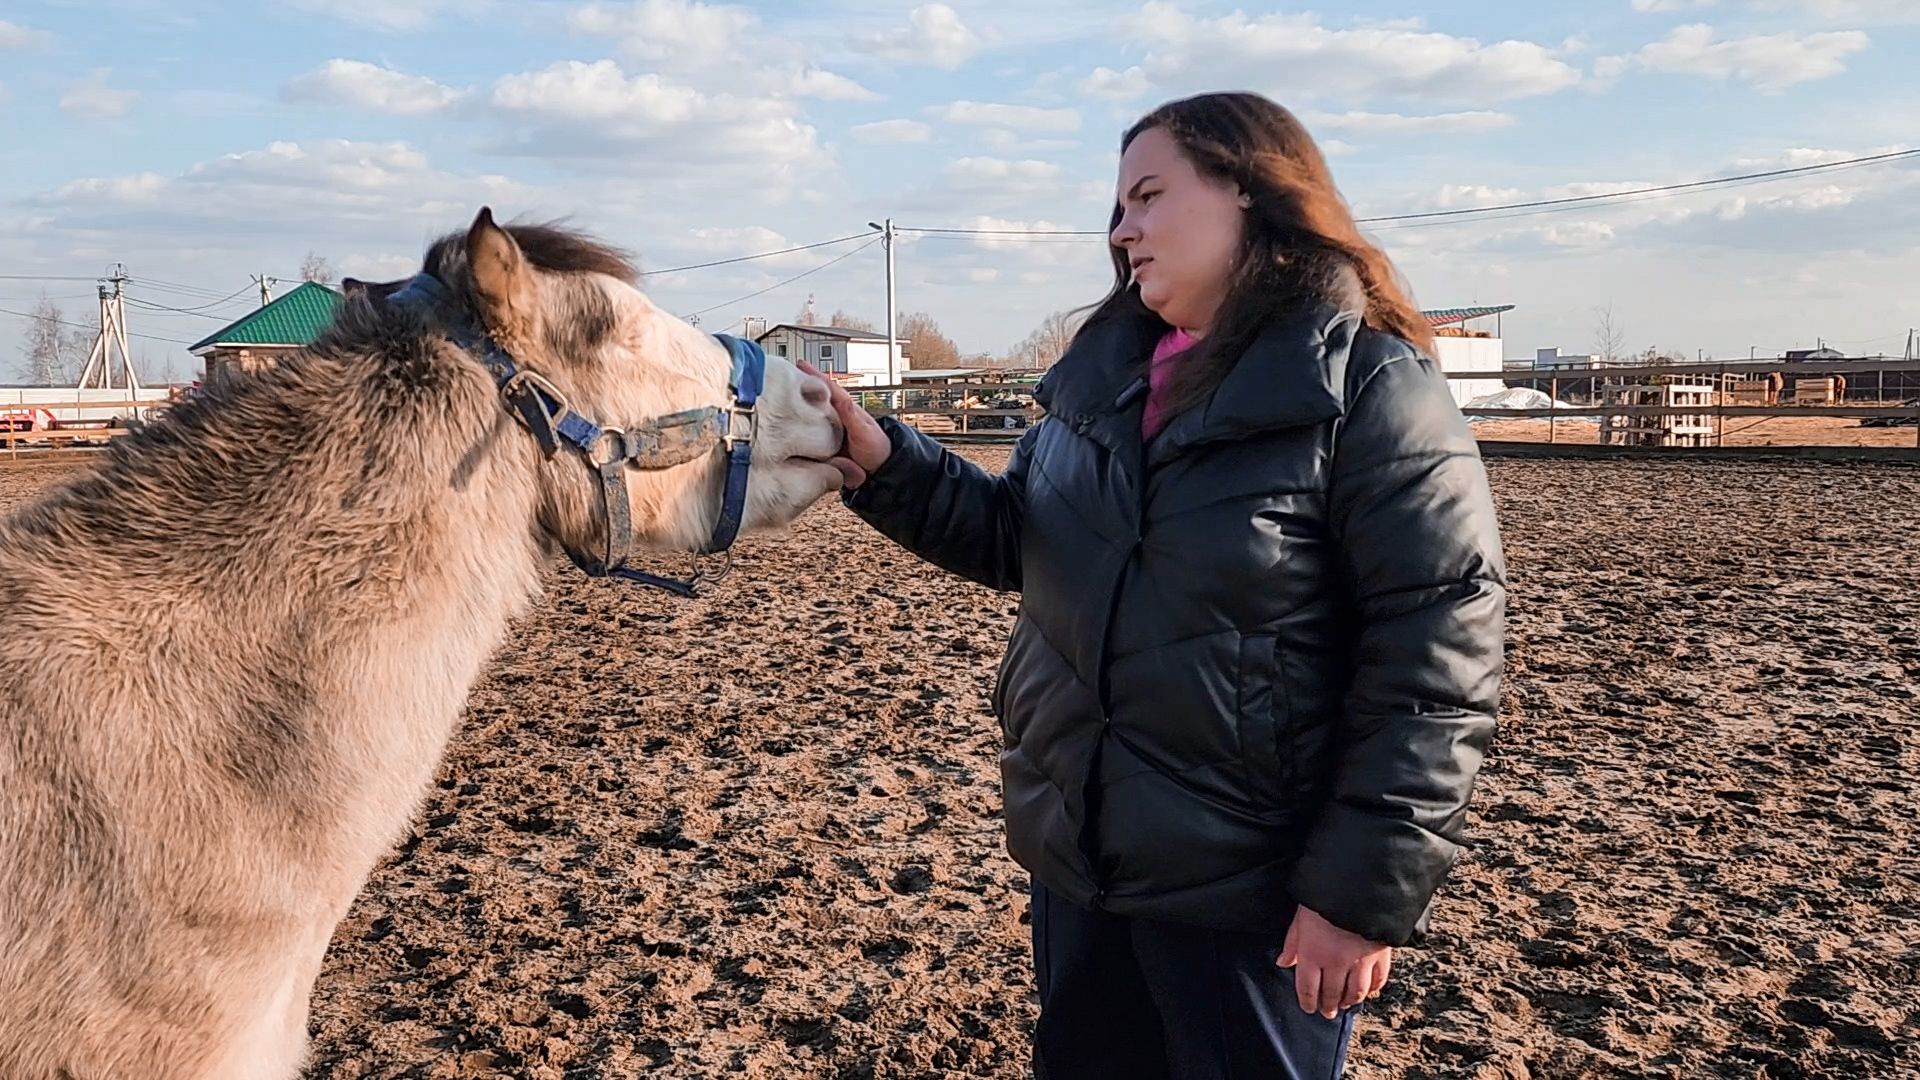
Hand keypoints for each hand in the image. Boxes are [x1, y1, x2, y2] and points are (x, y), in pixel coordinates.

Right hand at [798, 359, 891, 487]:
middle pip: (819, 397)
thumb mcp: (865, 433)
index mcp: (848, 410)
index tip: (801, 364)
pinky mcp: (828, 441)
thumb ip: (853, 417)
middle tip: (787, 373)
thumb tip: (844, 400)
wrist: (880, 468)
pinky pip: (813, 429)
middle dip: (804, 385)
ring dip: (802, 402)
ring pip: (814, 411)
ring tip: (785, 393)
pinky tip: (793, 420)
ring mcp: (833, 428)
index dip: (815, 376)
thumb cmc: (877, 449)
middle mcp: (839, 416)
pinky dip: (803, 422)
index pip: (829, 388)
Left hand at [1278, 905, 1392, 1017]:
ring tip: (1346, 1005)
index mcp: (1313, 954)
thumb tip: (1283, 962)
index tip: (1309, 1008)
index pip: (1308, 988)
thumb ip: (1293, 942)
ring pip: (1356, 992)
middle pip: (1332, 994)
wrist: (1358, 884)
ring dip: (1350, 1001)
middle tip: (1328, 1013)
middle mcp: (1336, 963)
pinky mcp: (1380, 955)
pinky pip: (1378, 980)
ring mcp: (1360, 961)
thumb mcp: (1300, 916)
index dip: (1308, 1002)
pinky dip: (1373, 989)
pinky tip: (1369, 991)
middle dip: (1328, 1005)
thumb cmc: (1324, 896)